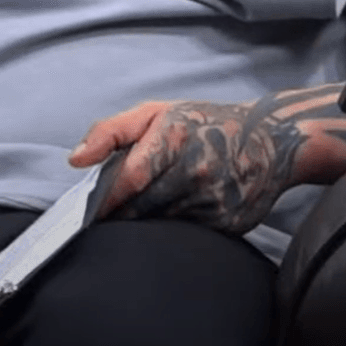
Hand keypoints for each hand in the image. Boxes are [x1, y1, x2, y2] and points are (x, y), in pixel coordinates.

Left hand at [70, 99, 305, 233]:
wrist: (270, 140)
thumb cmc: (202, 123)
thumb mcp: (154, 113)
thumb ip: (110, 132)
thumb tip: (76, 160)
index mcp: (174, 138)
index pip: (129, 177)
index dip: (105, 198)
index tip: (88, 210)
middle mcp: (195, 170)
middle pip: (141, 206)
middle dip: (120, 211)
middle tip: (109, 212)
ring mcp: (214, 199)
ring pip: (160, 222)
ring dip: (144, 221)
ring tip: (140, 209)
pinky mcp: (228, 223)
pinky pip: (185, 232)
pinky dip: (171, 226)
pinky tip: (171, 212)